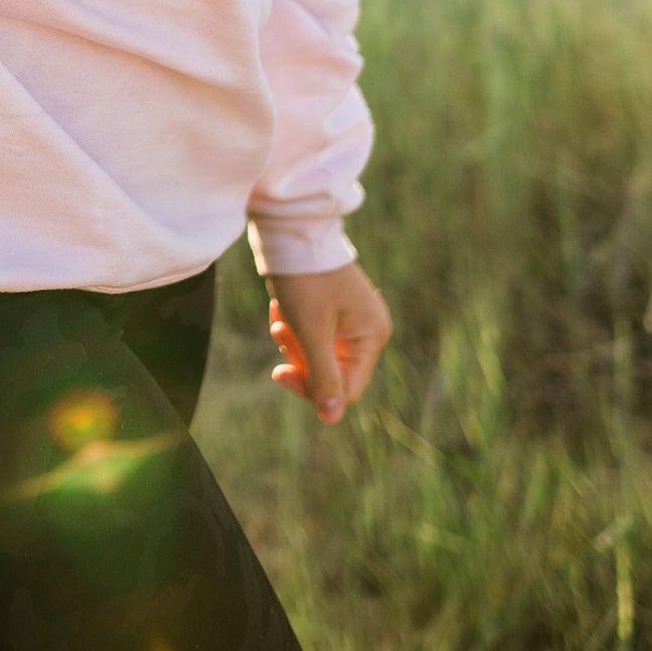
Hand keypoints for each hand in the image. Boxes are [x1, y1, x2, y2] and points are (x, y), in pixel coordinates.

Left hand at [265, 261, 391, 424]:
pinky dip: (294, 328)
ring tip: (279, 315)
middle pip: (331, 373)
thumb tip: (332, 419)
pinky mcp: (335, 310)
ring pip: (318, 355)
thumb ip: (323, 377)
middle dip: (299, 357)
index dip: (310, 388)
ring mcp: (353, 320)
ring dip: (293, 341)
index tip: (279, 370)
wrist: (290, 232)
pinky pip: (313, 337)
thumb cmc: (304, 281)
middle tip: (281, 330)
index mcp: (372, 336)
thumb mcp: (311, 333)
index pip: (345, 390)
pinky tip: (281, 308)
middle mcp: (369, 330)